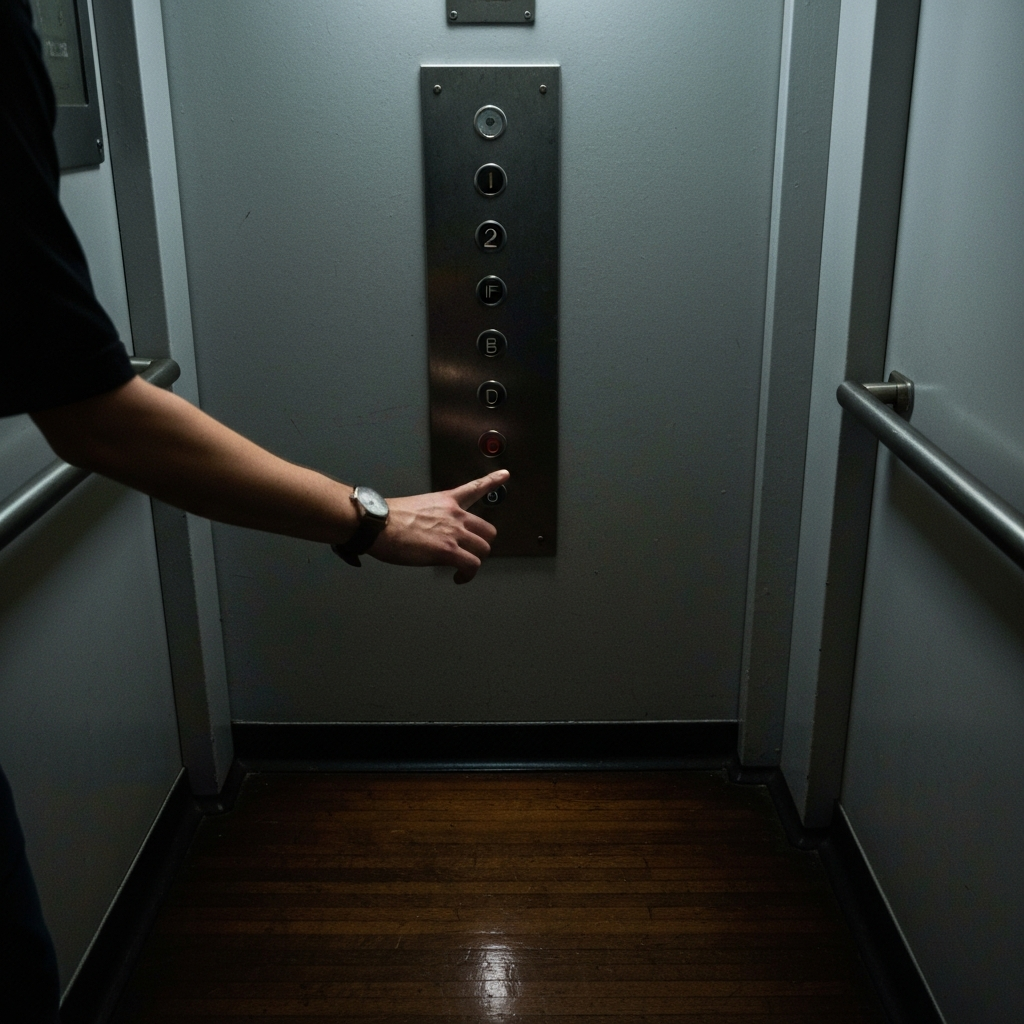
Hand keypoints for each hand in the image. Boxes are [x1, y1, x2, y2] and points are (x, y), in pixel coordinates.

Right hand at [369, 469, 509, 583]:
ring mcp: (453, 533)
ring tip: (462, 568)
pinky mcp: (448, 551)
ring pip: (483, 549)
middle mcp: (455, 514)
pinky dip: (467, 575)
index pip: (475, 488)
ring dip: (474, 561)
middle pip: (487, 530)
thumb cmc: (387, 518)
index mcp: (446, 501)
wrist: (376, 523)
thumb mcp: (416, 507)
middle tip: (469, 553)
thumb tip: (430, 531)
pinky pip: (471, 565)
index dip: (492, 481)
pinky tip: (458, 578)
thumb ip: (432, 516)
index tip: (505, 474)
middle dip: (481, 544)